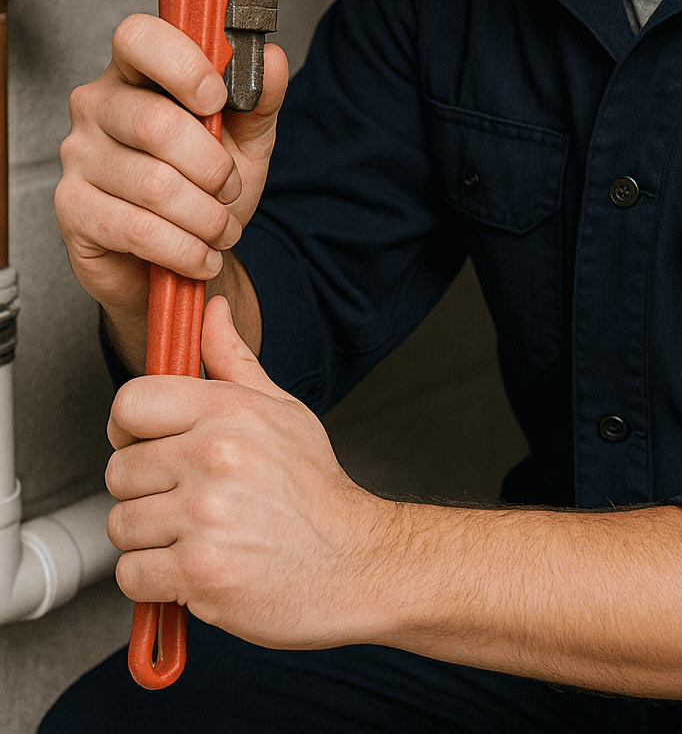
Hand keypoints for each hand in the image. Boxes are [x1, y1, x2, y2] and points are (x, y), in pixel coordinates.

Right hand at [56, 14, 286, 330]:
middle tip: (230, 188)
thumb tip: (271, 59)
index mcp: (136, 71)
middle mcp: (97, 105)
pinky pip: (137, 229)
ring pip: (154, 184)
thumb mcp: (244, 139)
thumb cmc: (203, 185)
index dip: (183, 65)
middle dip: (213, 167)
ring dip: (205, 217)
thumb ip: (259, 99)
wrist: (178, 255)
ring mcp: (78, 156)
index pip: (139, 38)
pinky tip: (200, 255)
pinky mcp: (72, 208)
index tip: (219, 99)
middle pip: (156, 123)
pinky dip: (184, 249)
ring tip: (221, 229)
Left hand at [106, 298, 393, 648]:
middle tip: (185, 499)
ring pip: (121, 524)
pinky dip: (153, 581)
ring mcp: (204, 516)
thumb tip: (211, 311)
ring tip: (194, 534)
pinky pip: (131, 574)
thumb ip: (234, 359)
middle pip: (119, 470)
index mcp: (229, 411)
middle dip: (144, 490)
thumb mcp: (280, 409)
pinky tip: (191, 568)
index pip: (130, 403)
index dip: (128, 427)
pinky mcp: (198, 572)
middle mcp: (214, 457)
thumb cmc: (313, 489)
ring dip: (149, 538)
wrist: (351, 561)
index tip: (145, 443)